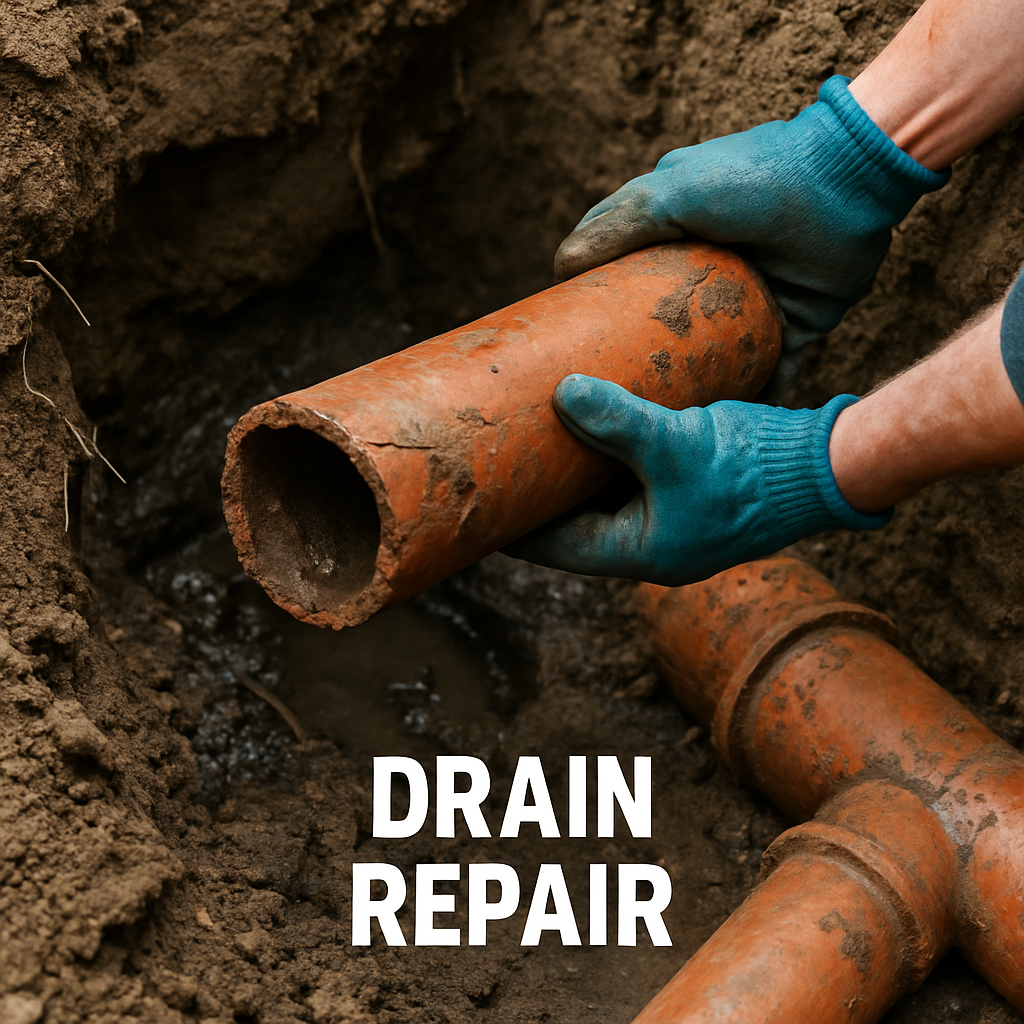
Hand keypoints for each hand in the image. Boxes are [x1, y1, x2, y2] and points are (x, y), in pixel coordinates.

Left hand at [504, 375, 889, 585]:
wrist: (832, 465)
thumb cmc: (756, 469)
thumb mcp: (677, 444)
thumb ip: (618, 420)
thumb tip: (562, 393)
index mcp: (642, 552)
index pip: (556, 548)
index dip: (516, 525)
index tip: (480, 501)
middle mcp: (654, 540)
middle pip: (576, 520)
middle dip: (542, 491)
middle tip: (501, 459)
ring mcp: (675, 515)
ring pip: (605, 494)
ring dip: (577, 468)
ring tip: (539, 433)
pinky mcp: (692, 487)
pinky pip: (633, 473)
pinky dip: (610, 451)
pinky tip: (593, 418)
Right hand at [555, 77, 949, 390]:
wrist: (849, 185)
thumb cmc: (755, 178)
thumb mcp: (674, 193)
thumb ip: (618, 224)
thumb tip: (561, 265)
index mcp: (678, 232)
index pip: (626, 268)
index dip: (598, 299)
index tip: (571, 339)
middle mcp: (711, 268)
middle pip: (667, 320)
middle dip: (645, 355)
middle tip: (614, 392)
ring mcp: (752, 298)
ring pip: (714, 353)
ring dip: (694, 384)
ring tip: (664, 421)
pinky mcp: (791, 324)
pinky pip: (771, 371)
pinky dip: (756, 395)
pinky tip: (731, 427)